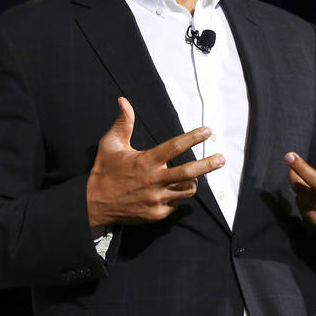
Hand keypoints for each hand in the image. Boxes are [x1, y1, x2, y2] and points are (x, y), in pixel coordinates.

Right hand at [86, 97, 224, 225]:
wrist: (93, 204)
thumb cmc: (104, 171)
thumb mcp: (110, 145)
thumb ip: (123, 123)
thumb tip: (123, 100)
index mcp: (146, 162)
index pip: (175, 147)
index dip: (193, 137)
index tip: (207, 131)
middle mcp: (154, 181)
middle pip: (189, 173)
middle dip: (208, 164)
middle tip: (222, 158)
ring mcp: (156, 199)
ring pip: (187, 190)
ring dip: (192, 182)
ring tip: (193, 176)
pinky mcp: (156, 214)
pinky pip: (176, 204)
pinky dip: (176, 198)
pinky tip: (168, 193)